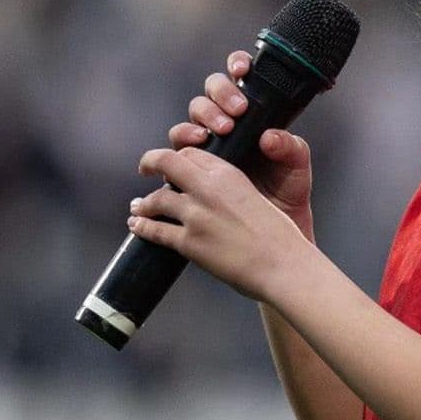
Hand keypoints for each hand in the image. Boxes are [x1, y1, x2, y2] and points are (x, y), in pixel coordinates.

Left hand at [129, 146, 313, 301]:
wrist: (283, 265)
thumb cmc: (279, 237)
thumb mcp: (257, 200)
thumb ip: (233, 194)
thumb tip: (215, 202)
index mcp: (230, 175)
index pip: (193, 154)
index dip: (180, 158)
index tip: (175, 165)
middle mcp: (209, 190)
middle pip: (167, 162)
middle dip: (151, 162)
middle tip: (145, 168)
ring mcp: (196, 216)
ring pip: (156, 199)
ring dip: (144, 203)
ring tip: (138, 206)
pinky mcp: (189, 242)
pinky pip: (156, 231)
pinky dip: (142, 227)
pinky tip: (137, 225)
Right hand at [170, 51, 317, 241]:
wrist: (276, 229)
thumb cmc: (287, 193)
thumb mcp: (297, 168)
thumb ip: (290, 148)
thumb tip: (269, 136)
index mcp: (251, 117)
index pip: (238, 78)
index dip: (235, 65)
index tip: (242, 69)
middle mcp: (224, 126)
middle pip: (208, 96)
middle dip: (219, 97)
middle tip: (235, 113)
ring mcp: (206, 148)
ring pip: (190, 119)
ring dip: (200, 121)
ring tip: (217, 133)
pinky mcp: (191, 171)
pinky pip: (176, 153)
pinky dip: (181, 147)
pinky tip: (192, 150)